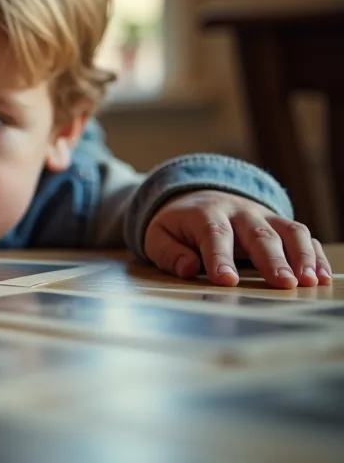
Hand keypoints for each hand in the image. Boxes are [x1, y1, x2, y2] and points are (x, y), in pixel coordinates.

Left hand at [144, 190, 331, 288]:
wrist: (196, 197)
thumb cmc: (178, 225)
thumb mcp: (159, 236)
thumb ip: (169, 253)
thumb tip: (188, 269)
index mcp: (204, 213)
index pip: (214, 234)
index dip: (219, 257)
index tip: (227, 281)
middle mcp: (238, 212)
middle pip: (258, 234)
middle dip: (272, 259)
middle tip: (284, 283)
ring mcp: (263, 216)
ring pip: (288, 230)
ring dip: (301, 255)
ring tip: (310, 281)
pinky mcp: (279, 224)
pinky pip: (302, 236)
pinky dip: (315, 255)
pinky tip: (322, 277)